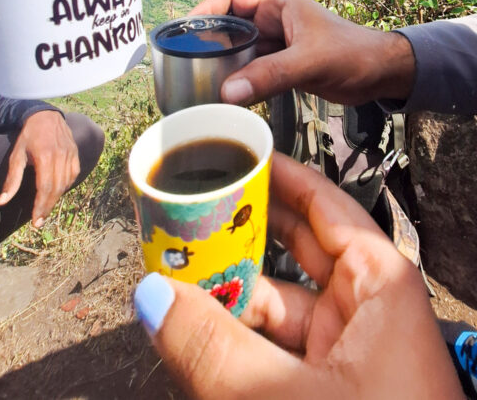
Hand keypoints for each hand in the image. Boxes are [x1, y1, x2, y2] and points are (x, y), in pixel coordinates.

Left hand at [0, 110, 78, 227]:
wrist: (45, 115)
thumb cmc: (28, 136)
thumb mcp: (16, 155)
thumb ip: (11, 180)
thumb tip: (1, 202)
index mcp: (44, 156)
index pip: (44, 187)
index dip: (40, 206)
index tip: (36, 221)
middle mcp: (60, 156)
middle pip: (56, 189)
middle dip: (47, 207)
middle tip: (39, 221)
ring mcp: (71, 154)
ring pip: (66, 184)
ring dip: (56, 199)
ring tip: (45, 209)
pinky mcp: (76, 154)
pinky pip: (73, 176)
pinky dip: (65, 186)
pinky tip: (56, 191)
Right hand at [133, 153, 460, 399]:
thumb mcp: (277, 397)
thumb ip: (206, 342)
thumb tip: (148, 294)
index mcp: (379, 291)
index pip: (323, 208)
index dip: (278, 175)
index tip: (231, 152)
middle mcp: (364, 315)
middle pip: (289, 251)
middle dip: (232, 233)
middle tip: (178, 212)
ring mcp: (343, 359)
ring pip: (270, 305)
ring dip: (220, 295)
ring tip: (164, 277)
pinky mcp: (319, 394)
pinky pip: (265, 351)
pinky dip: (227, 342)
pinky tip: (185, 333)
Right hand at [190, 0, 415, 105]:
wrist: (385, 76)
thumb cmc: (354, 55)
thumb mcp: (309, 61)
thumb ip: (269, 75)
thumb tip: (226, 93)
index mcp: (279, 5)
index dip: (206, 10)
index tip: (184, 30)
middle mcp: (275, 22)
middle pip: (230, 26)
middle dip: (209, 41)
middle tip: (186, 61)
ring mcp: (278, 45)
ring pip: (239, 51)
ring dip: (223, 65)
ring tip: (199, 81)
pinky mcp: (283, 66)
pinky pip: (251, 70)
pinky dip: (238, 81)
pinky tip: (226, 95)